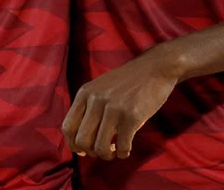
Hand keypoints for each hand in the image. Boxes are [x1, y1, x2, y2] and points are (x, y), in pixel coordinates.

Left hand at [62, 49, 181, 160]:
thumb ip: (89, 107)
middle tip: (102, 151)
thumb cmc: (128, 81)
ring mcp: (114, 108)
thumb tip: (81, 141)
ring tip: (114, 151)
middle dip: (91, 152)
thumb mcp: (100, 87)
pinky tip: (126, 149)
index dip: (73, 145)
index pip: (67, 127)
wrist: (155, 68)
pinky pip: (122, 146)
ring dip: (106, 155)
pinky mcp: (132, 116)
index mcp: (85, 93)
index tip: (83, 151)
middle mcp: (96, 100)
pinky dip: (123, 153)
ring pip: (100, 147)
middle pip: (82, 141)